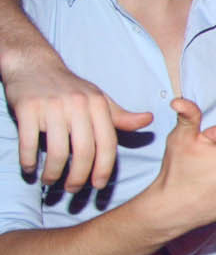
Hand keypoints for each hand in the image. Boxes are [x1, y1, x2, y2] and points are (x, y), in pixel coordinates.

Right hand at [4, 49, 151, 190]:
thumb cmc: (70, 88)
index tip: (99, 186)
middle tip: (74, 189)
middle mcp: (77, 105)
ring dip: (53, 173)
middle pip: (83, 152)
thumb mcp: (98, 99)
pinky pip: (29, 143)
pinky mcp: (27, 108)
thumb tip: (149, 120)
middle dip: (79, 177)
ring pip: (57, 152)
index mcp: (98, 105)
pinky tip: (30, 169)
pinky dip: (28, 161)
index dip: (104, 169)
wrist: (34, 65)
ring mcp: (51, 106)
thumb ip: (120, 116)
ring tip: (50, 181)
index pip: (107, 144)